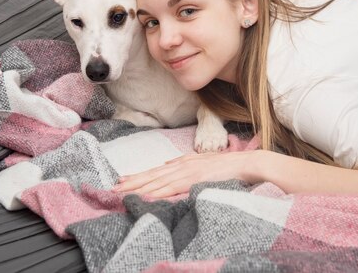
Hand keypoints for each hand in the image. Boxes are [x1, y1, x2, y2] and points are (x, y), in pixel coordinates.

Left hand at [112, 150, 258, 198]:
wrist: (244, 163)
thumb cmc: (226, 165)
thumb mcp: (202, 161)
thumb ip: (184, 162)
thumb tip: (167, 164)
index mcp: (182, 163)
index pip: (156, 171)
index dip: (138, 176)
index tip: (122, 180)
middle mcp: (181, 166)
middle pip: (152, 175)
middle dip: (132, 182)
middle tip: (114, 187)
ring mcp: (186, 172)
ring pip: (157, 182)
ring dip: (139, 188)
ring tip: (123, 193)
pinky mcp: (194, 180)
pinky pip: (172, 188)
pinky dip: (157, 192)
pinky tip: (146, 196)